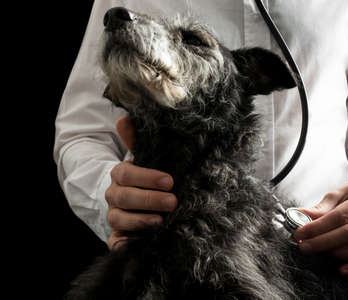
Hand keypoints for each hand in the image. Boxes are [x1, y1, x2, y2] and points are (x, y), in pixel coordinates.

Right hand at [105, 116, 177, 249]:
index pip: (126, 174)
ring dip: (140, 221)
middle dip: (149, 200)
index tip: (169, 181)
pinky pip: (116, 243)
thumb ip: (136, 139)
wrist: (132, 198)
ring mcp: (114, 217)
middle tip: (173, 201)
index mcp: (120, 175)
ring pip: (119, 220)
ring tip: (161, 222)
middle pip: (125, 198)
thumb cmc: (145, 176)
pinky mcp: (117, 236)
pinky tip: (137, 245)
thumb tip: (125, 118)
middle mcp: (114, 196)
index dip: (146, 177)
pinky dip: (124, 245)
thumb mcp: (144, 157)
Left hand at [292, 181, 347, 276]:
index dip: (318, 227)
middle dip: (324, 242)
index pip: (342, 216)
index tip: (299, 234)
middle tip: (304, 247)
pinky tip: (340, 270)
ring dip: (338, 255)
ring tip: (318, 253)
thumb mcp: (339, 194)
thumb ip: (321, 207)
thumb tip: (300, 215)